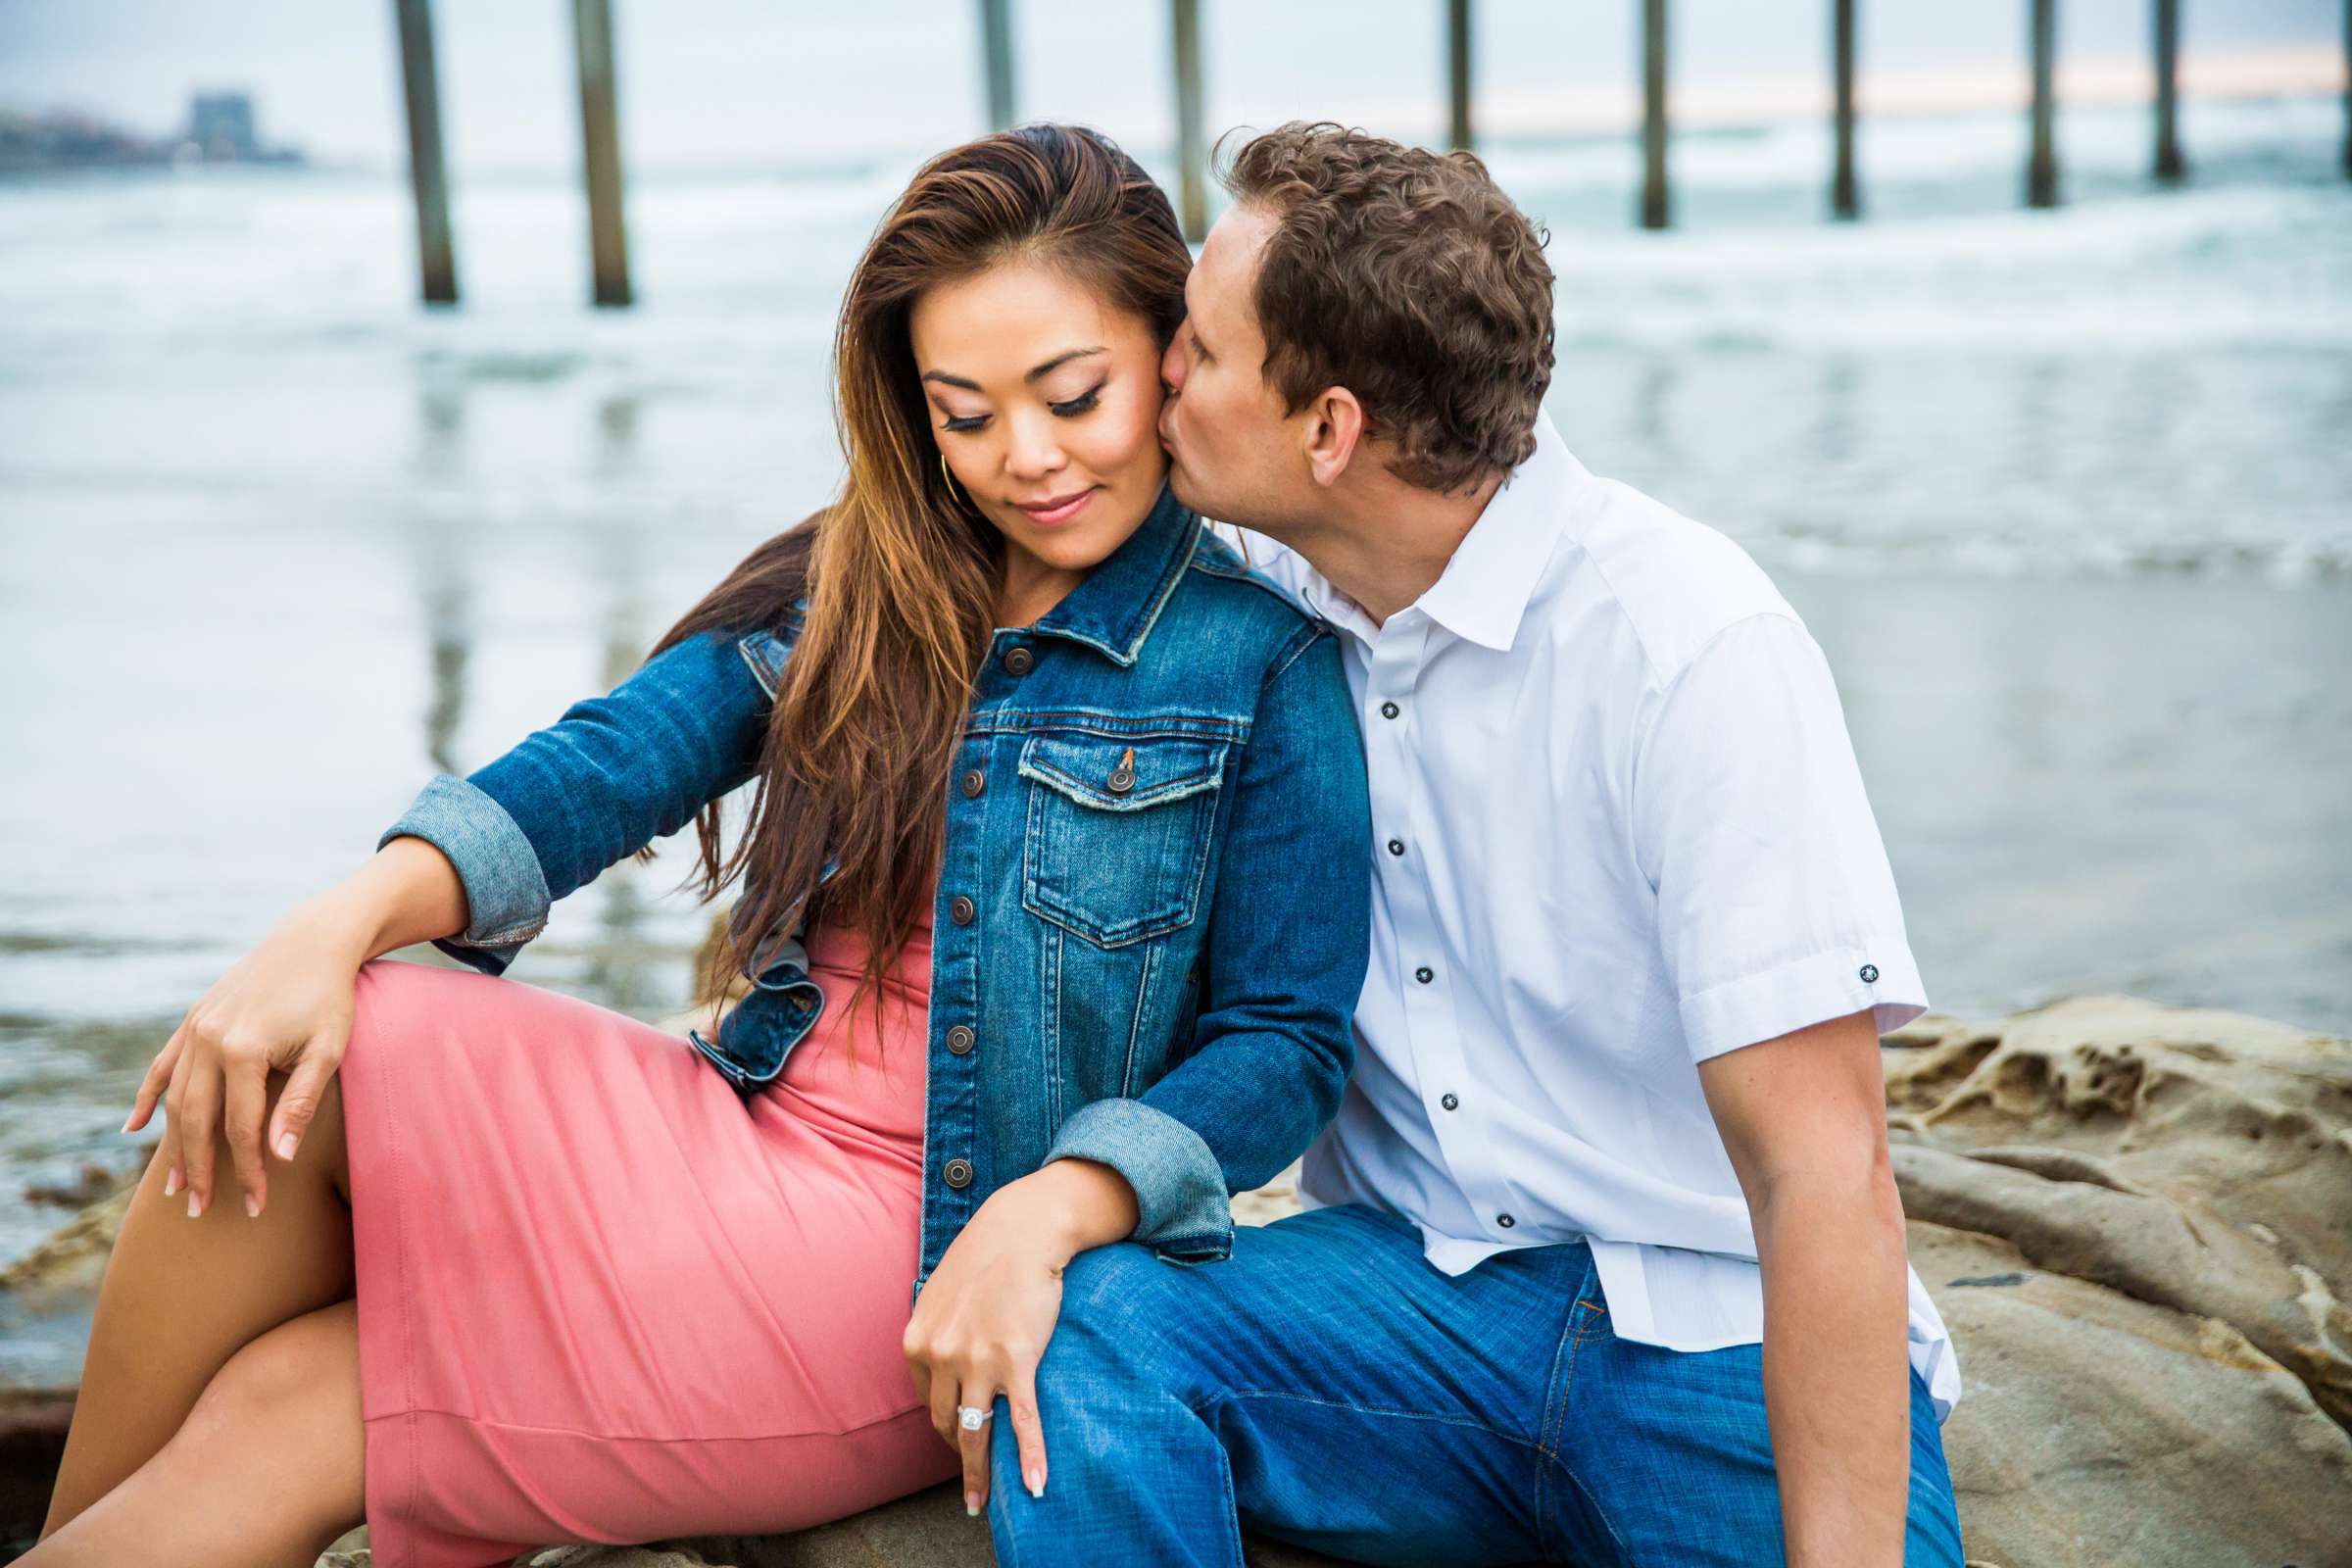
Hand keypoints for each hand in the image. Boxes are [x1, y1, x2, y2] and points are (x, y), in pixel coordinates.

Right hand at [122, 902, 369, 1220]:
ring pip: (175, 1098)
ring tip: (176, 1186)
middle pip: (196, 1120)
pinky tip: (133, 1129)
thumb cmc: (330, 998)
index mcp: (243, 1050)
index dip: (248, 1171)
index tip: (256, 1206)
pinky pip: (162, 1066)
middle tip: (200, 1211)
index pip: (241, 1128)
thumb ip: (300, 1103)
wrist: (313, 941)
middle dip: (200, 1169)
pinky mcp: (194, 1019)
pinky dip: (146, 1098)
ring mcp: (196, 1028)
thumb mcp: (329, 1050)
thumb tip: (279, 1157)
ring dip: (172, 1144)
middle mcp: (209, 1040)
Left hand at [900, 1179, 1067, 1516]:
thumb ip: (935, 1334)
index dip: (944, 1424)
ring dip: (979, 1474)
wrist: (1023, 1229)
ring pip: (975, 1433)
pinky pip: (1022, 1421)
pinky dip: (1030, 1457)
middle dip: (957, 1454)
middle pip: (945, 1424)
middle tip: (971, 1478)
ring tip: (981, 1502)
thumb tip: (939, 1365)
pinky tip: (1036, 1486)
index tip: (960, 1435)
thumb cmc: (986, 1258)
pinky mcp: (1016, 1361)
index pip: (927, 1401)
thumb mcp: (940, 1296)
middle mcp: (941, 1356)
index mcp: (917, 1342)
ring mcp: (977, 1361)